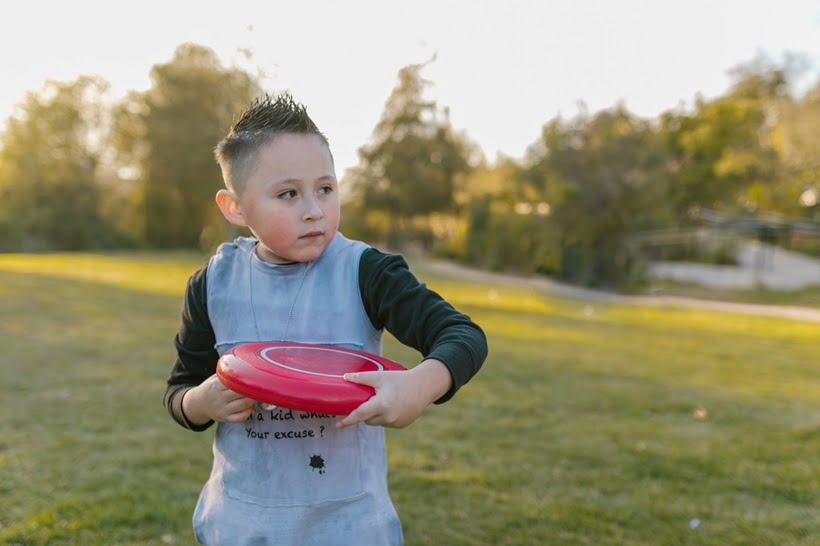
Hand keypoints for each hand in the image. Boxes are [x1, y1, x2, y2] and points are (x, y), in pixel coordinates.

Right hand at [182, 374, 255, 425]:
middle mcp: (219, 398)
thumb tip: (247, 364)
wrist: (198, 403)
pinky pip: (240, 417)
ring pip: (243, 405)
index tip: (256, 377)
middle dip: (253, 390)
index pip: (235, 382)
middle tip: (260, 385)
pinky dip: (248, 411)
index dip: (247, 380)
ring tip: (257, 394)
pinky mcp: (225, 418)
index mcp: (216, 385)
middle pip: (241, 393)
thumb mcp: (215, 377)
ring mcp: (222, 410)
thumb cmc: (211, 387)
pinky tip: (249, 406)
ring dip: (253, 399)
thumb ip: (227, 373)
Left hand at [335, 359, 452, 429]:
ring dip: (376, 414)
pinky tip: (394, 405)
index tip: (337, 425)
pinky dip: (386, 416)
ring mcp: (396, 423)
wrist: (424, 386)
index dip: (347, 420)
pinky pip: (387, 423)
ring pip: (377, 422)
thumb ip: (362, 378)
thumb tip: (345, 377)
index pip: (360, 415)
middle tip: (371, 399)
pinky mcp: (401, 425)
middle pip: (368, 419)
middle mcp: (389, 417)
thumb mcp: (381, 376)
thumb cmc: (401, 380)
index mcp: (382, 405)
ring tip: (386, 400)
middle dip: (366, 412)